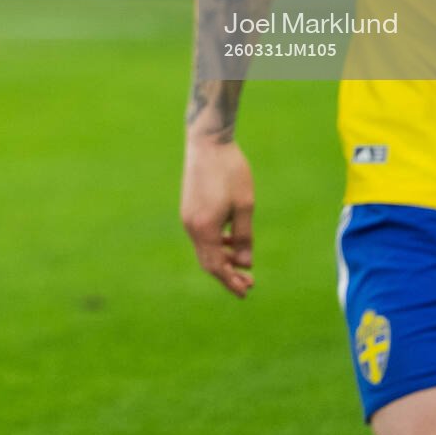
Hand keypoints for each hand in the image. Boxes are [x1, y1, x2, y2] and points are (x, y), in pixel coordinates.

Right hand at [181, 136, 255, 296]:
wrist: (207, 142)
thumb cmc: (230, 171)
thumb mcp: (245, 205)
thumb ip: (244, 236)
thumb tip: (245, 263)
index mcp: (205, 228)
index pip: (217, 266)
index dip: (231, 281)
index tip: (245, 292)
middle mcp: (192, 226)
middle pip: (208, 261)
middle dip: (227, 275)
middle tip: (248, 284)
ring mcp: (188, 217)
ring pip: (204, 249)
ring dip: (223, 259)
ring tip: (242, 264)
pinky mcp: (190, 208)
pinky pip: (202, 236)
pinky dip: (216, 244)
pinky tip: (231, 241)